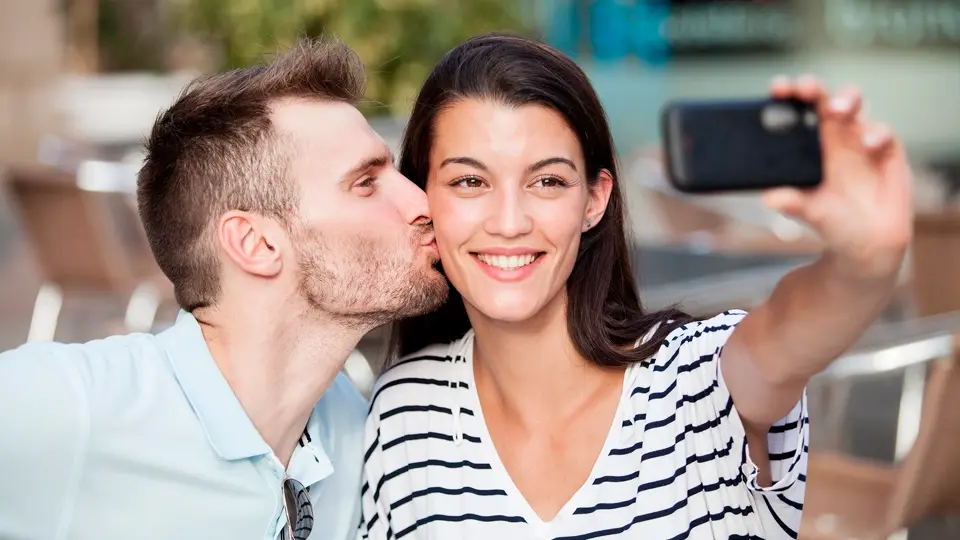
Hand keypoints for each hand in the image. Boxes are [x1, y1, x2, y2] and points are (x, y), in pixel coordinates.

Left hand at [762, 75, 912, 279]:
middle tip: (805, 89)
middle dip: (813, 88)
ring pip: (855, 104)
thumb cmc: (831, 220)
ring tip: (836, 109)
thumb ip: (792, 202)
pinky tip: (868, 144)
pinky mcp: (887, 150)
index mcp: (806, 144)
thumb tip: (770, 198)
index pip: (794, 111)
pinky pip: (883, 132)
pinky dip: (876, 134)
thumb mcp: (808, 212)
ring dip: (846, 99)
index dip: (786, 95)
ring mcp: (860, 139)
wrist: (865, 243)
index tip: (777, 88)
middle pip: (822, 99)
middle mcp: (831, 135)